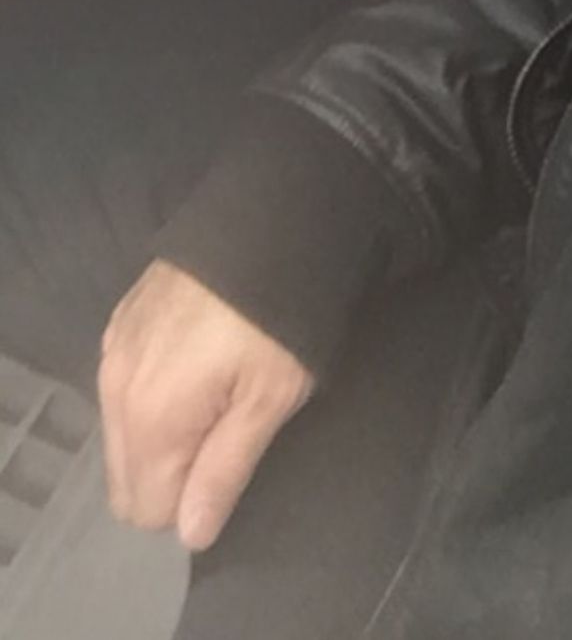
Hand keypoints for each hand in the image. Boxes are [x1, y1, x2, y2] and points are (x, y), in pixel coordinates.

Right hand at [99, 261, 313, 550]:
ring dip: (163, 433)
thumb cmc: (278, 317)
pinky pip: (125, 390)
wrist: (266, 218)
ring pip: (124, 435)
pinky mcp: (120, 321)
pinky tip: (196, 359)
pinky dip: (154, 392)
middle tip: (228, 427)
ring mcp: (112, 350)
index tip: (233, 459)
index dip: (194, 499)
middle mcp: (115, 389)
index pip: (149, 511)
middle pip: (128, 479)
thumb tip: (191, 534)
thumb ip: (224, 471)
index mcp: (150, 419)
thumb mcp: (269, 399)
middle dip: (173, 474)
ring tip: (218, 389)